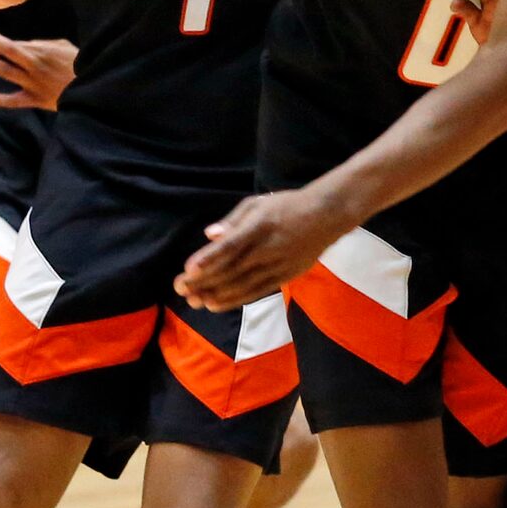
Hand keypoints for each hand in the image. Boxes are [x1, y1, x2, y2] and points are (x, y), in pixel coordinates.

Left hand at [0, 29, 75, 110]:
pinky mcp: (36, 99)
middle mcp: (33, 66)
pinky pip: (13, 101)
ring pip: (5, 71)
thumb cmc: (80, 63)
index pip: (10, 43)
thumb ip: (42, 45)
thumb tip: (25, 46)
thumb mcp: (62, 46)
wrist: (92, 86)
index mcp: (40, 51)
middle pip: (4, 54)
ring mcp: (33, 83)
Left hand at [174, 188, 342, 311]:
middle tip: (180, 289)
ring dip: (216, 294)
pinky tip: (217, 304)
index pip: (230, 246)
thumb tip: (209, 235)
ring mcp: (277, 265)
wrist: (326, 216)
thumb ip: (233, 221)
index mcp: (259, 226)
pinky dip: (236, 299)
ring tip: (194, 301)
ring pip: (242, 284)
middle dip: (203, 281)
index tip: (188, 270)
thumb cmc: (287, 206)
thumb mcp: (258, 203)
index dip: (208, 260)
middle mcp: (267, 248)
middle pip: (231, 269)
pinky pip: (256, 291)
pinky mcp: (284, 276)